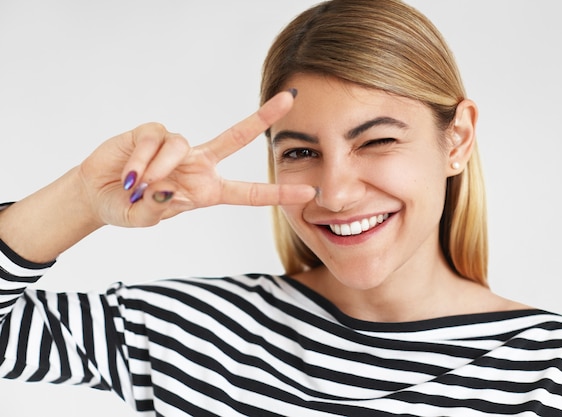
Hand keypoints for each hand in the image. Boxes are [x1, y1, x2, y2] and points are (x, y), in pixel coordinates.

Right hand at [79, 90, 314, 227]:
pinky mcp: (152, 132)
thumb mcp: (145, 218)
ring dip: (157, 169)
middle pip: (236, 137)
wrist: (96, 194)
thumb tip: (167, 190)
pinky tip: (129, 174)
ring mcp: (176, 147)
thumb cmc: (128, 209)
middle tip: (290, 98)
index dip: (277, 192)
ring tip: (138, 186)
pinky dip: (142, 159)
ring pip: (179, 145)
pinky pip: (155, 139)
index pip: (249, 192)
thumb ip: (158, 208)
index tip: (308, 191)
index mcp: (206, 191)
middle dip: (263, 117)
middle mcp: (198, 164)